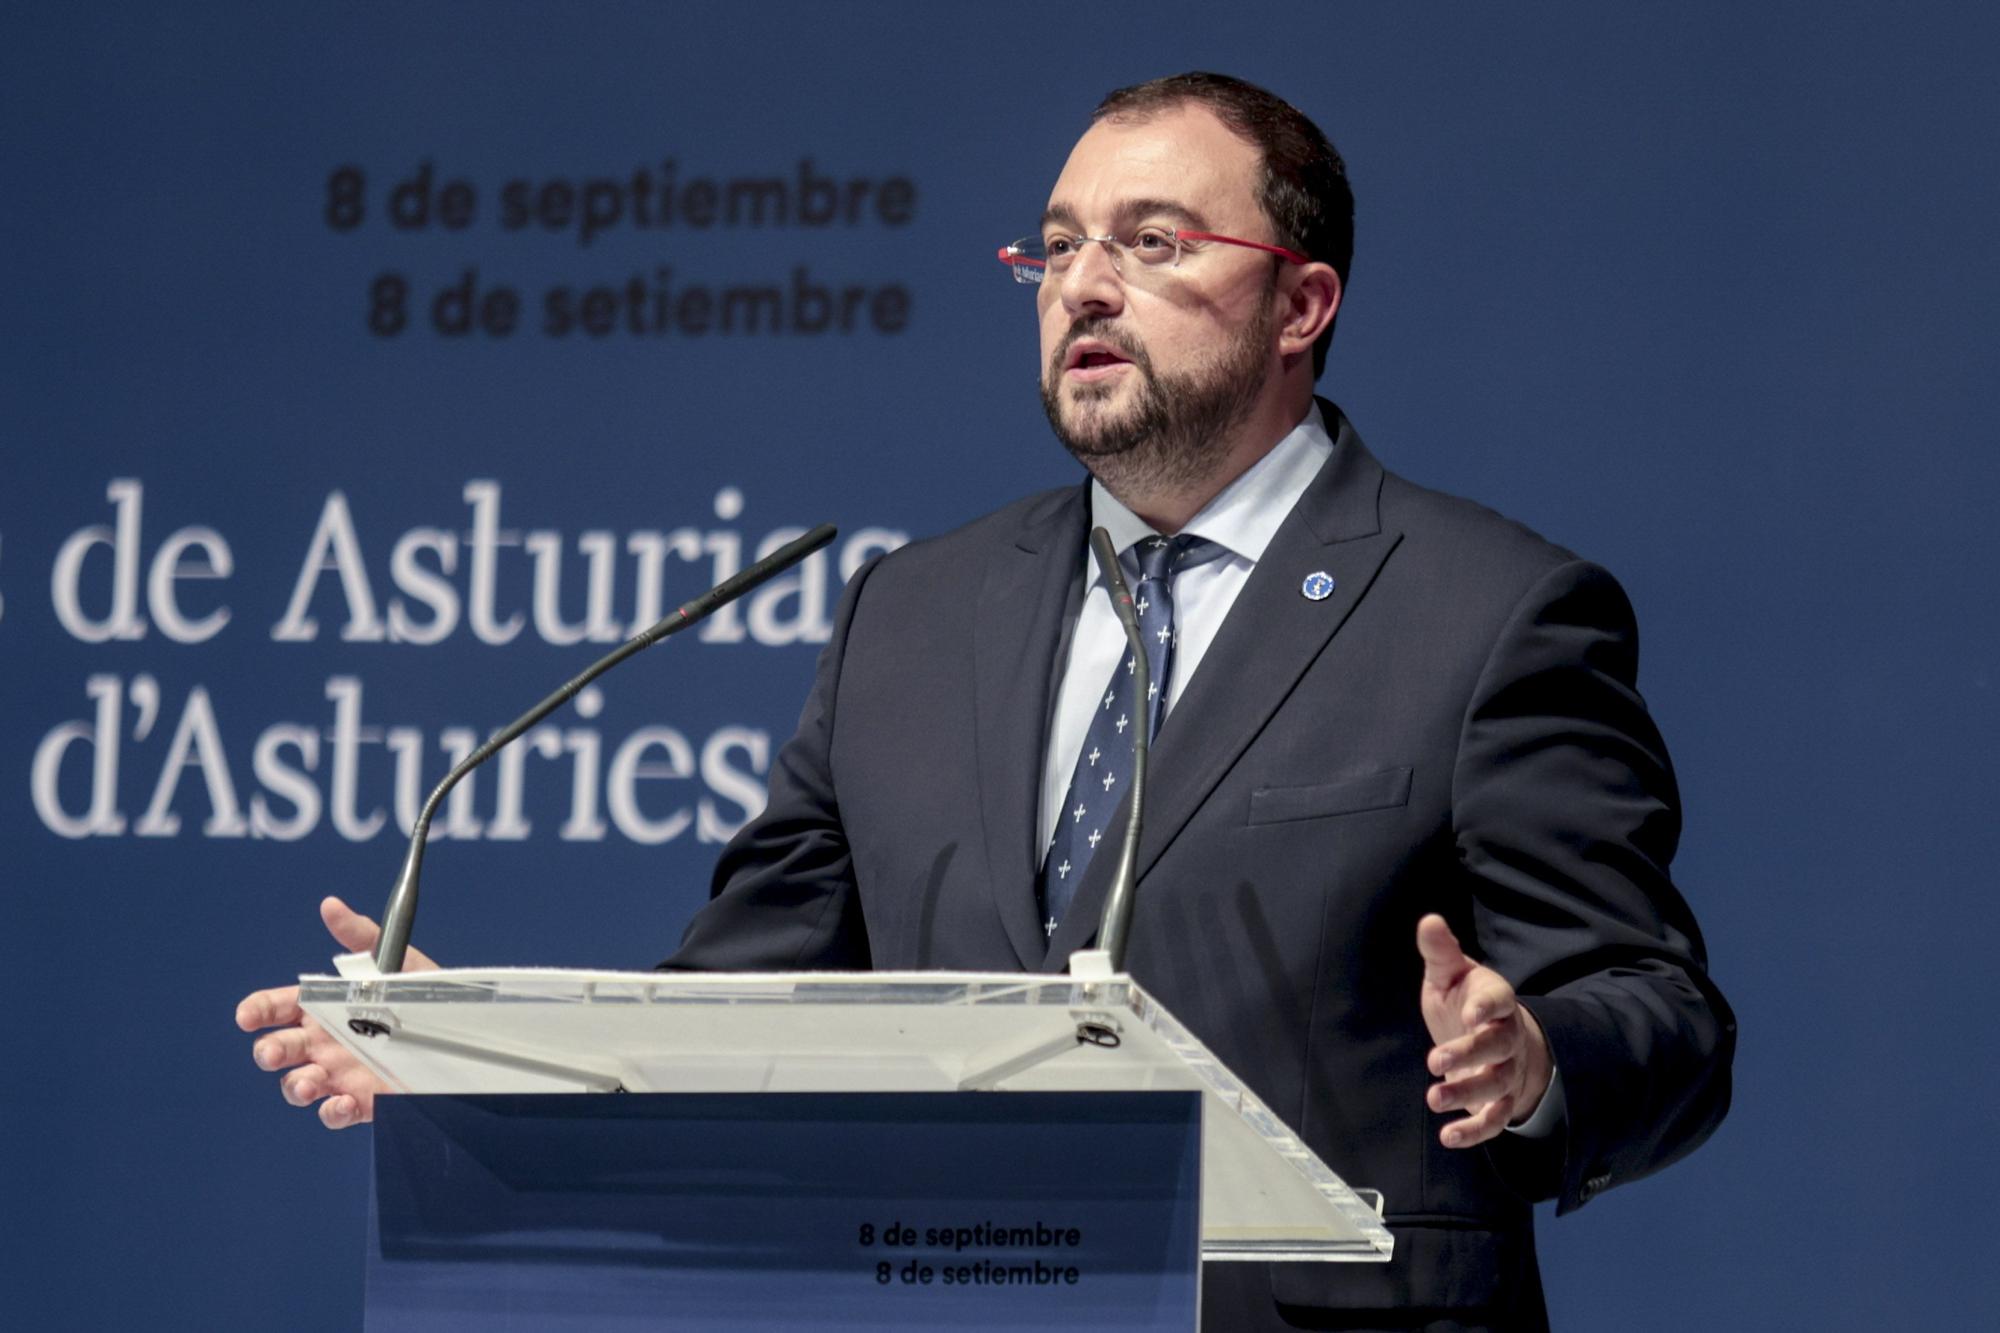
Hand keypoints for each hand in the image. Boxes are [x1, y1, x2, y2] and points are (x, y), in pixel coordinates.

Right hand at [234, 896, 436, 1128]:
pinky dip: (331, 1112)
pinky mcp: (363, 1100)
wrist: (467, 1033)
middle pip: (278, 1050)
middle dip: (269, 1051)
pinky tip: (340, 1103)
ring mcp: (340, 1073)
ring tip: (309, 1084)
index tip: (247, 1015)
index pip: (275, 1008)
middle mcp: (325, 1042)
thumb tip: (330, 905)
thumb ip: (361, 935)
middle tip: (275, 1052)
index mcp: (324, 1007)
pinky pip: (334, 1113)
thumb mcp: (396, 959)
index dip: (256, 1011)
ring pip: (298, 1085)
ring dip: (295, 1086)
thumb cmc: (424, 993)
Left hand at [1416, 913, 1551, 1148]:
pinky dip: (1474, 1131)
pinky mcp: (1498, 1100)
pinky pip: (1495, 1119)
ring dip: (1467, 1094)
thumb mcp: (1450, 973)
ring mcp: (1506, 1070)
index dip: (1487, 1007)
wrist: (1489, 1035)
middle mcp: (1506, 1036)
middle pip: (1498, 1047)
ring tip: (1434, 1098)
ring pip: (1496, 1085)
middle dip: (1469, 1054)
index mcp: (1495, 1000)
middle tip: (1434, 1060)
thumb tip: (1429, 921)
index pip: (1500, 1000)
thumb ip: (1440, 952)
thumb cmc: (1464, 999)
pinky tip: (1448, 1137)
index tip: (1470, 1013)